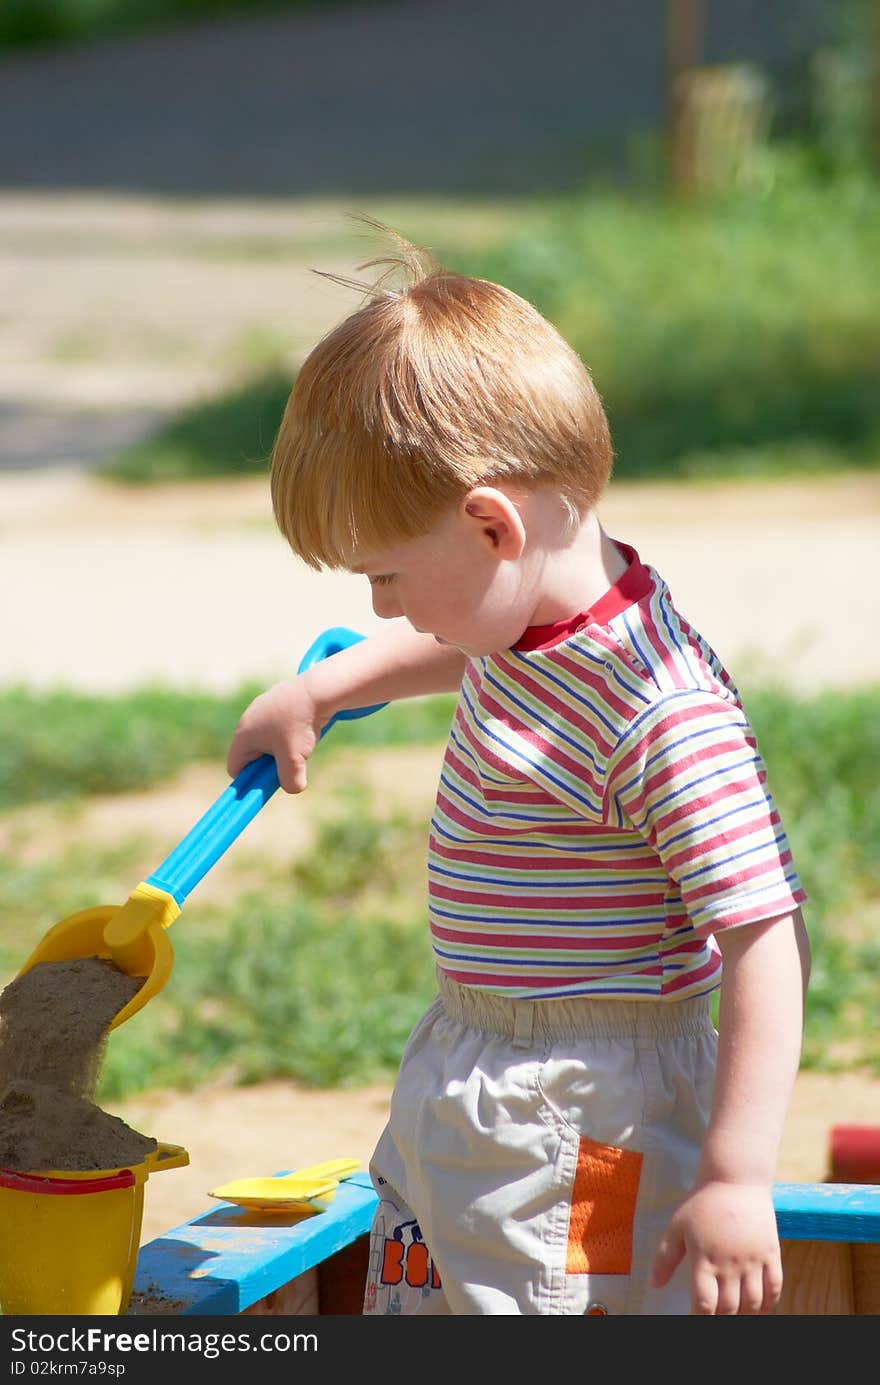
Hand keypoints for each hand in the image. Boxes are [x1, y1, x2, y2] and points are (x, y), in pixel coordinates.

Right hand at [226, 676, 327, 793]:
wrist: (318, 689)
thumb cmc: (300, 724)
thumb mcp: (294, 759)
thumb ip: (290, 781)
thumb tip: (294, 787)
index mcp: (243, 735)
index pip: (235, 768)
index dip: (250, 781)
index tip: (269, 784)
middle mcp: (248, 720)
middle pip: (252, 755)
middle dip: (270, 765)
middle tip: (290, 763)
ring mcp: (262, 709)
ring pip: (268, 741)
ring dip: (282, 749)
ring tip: (301, 744)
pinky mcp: (278, 702)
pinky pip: (279, 727)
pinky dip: (291, 734)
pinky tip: (306, 730)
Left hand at [651, 1180, 782, 1314]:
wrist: (735, 1178)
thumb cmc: (703, 1203)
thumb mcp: (676, 1227)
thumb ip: (664, 1258)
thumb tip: (654, 1285)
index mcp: (704, 1258)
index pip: (704, 1303)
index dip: (700, 1318)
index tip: (697, 1318)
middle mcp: (730, 1263)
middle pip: (729, 1307)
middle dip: (722, 1319)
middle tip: (717, 1316)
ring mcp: (753, 1260)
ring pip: (753, 1302)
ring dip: (745, 1315)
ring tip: (737, 1315)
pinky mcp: (771, 1253)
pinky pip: (774, 1287)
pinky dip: (769, 1304)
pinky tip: (760, 1309)